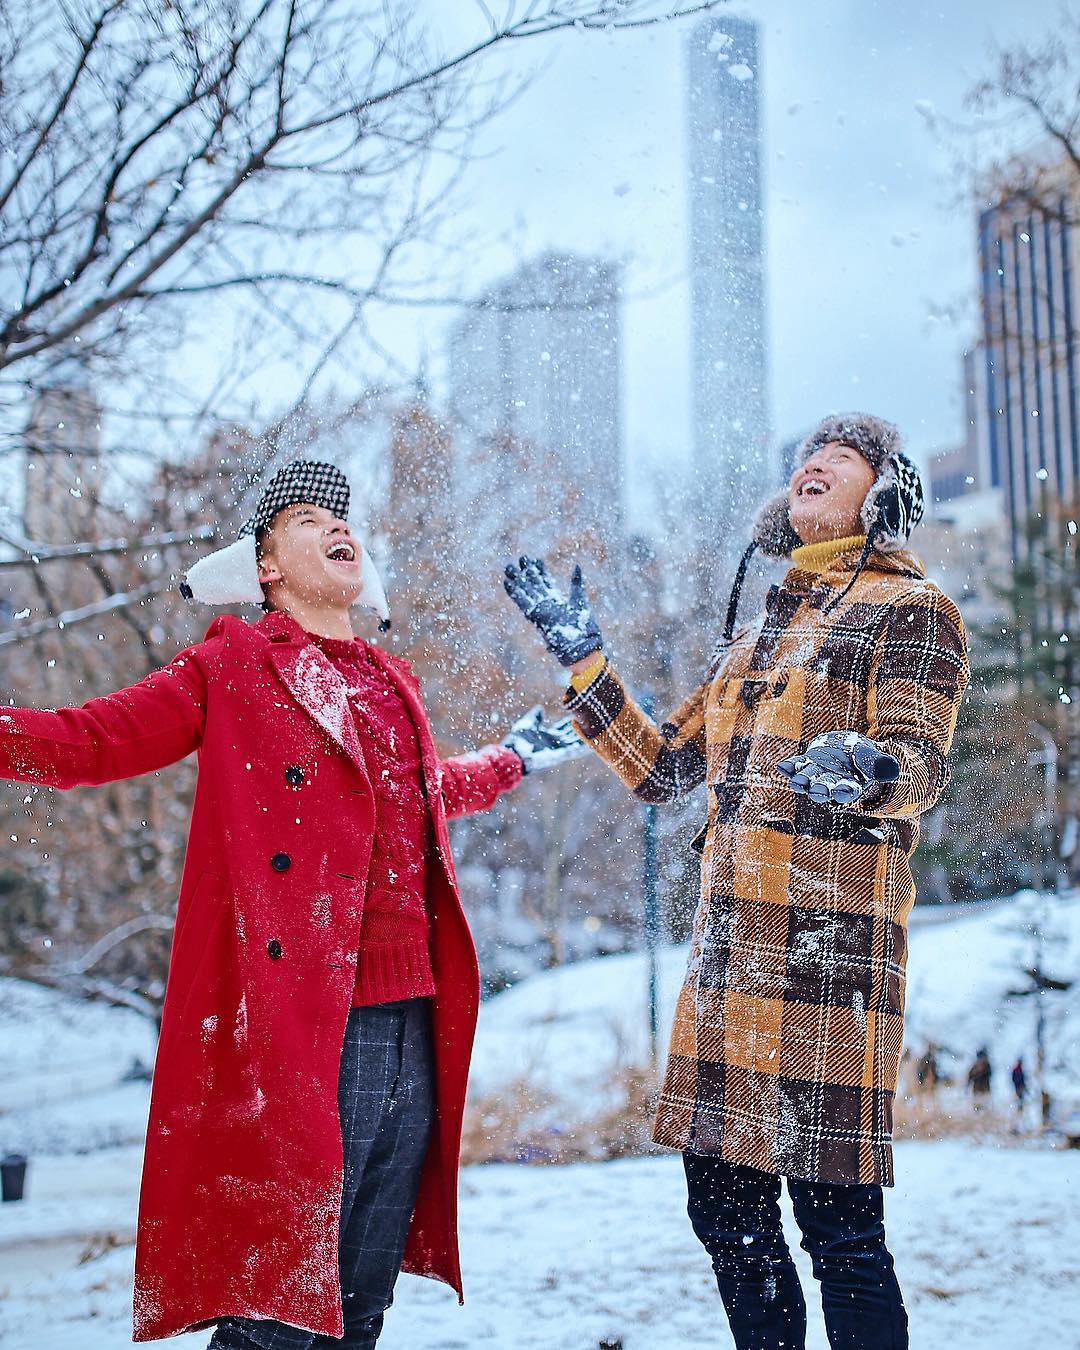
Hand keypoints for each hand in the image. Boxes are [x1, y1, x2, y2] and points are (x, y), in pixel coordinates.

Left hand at [502, 706, 589, 774]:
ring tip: (601, 732)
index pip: (564, 727)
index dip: (573, 720)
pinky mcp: (558, 755)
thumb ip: (535, 717)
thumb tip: (540, 708)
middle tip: (597, 719)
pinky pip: (573, 751)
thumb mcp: (527, 724)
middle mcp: (556, 743)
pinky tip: (593, 744)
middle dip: (584, 727)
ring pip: (577, 742)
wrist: (511, 753)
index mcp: (549, 737)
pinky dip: (583, 748)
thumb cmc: (517, 741)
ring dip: (587, 738)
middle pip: (574, 734)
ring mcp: (558, 750)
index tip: (583, 713)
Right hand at [503, 556, 601, 667]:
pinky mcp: (535, 617)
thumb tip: (577, 566)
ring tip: (508, 566)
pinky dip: (514, 593)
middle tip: (521, 558)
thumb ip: (576, 583)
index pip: (546, 583)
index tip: (536, 560)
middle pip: (534, 585)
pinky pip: (522, 603)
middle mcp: (546, 605)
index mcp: (557, 601)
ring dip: (517, 580)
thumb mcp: (579, 599)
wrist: (582, 646)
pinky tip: (506, 582)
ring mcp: (540, 610)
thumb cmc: (584, 627)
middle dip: (527, 572)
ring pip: (525, 592)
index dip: (540, 571)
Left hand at [777, 731, 899, 805]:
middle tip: (818, 790)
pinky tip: (782, 766)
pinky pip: (796, 766)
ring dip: (802, 781)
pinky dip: (789, 767)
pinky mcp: (806, 763)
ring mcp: (817, 774)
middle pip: (825, 789)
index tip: (843, 790)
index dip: (844, 792)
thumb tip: (892, 770)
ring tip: (798, 782)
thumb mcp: (877, 759)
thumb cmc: (866, 758)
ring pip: (808, 780)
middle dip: (821, 790)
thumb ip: (883, 766)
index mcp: (850, 786)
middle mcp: (831, 784)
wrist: (849, 749)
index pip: (847, 792)